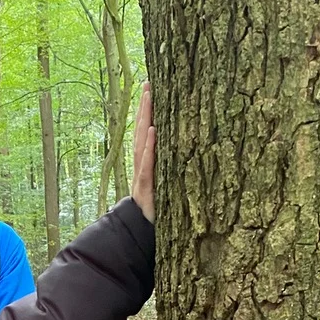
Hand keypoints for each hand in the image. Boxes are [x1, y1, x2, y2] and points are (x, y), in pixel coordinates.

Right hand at [131, 83, 155, 223]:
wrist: (141, 235)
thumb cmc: (155, 212)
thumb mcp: (163, 188)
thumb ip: (167, 171)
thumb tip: (178, 151)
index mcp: (145, 166)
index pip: (144, 134)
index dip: (145, 113)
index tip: (150, 89)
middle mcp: (141, 167)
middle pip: (140, 132)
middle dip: (143, 108)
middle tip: (147, 83)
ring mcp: (142, 177)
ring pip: (141, 143)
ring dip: (144, 119)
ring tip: (149, 98)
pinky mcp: (146, 189)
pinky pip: (147, 165)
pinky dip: (149, 147)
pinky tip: (153, 130)